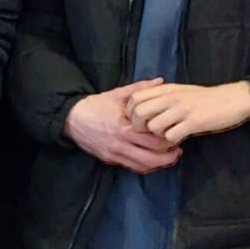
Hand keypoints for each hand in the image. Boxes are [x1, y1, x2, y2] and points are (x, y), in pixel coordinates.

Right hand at [64, 82, 181, 172]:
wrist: (71, 119)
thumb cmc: (95, 105)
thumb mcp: (117, 94)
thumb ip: (140, 89)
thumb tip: (161, 81)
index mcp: (124, 126)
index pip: (153, 139)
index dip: (169, 139)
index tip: (176, 133)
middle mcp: (120, 143)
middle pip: (152, 157)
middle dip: (168, 156)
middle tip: (178, 149)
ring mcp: (114, 154)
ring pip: (143, 166)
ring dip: (159, 164)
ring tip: (169, 157)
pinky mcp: (109, 160)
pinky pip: (132, 168)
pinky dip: (146, 167)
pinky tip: (153, 161)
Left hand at [125, 80, 249, 144]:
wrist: (234, 99)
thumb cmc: (205, 98)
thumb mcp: (181, 91)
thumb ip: (162, 97)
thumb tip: (142, 108)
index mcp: (167, 88)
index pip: (134, 98)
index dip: (131, 113)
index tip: (140, 121)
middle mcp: (172, 96)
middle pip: (138, 112)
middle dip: (139, 127)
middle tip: (149, 133)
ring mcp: (183, 109)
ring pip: (153, 126)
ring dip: (156, 136)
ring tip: (166, 136)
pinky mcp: (195, 121)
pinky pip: (171, 136)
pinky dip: (171, 142)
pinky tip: (178, 140)